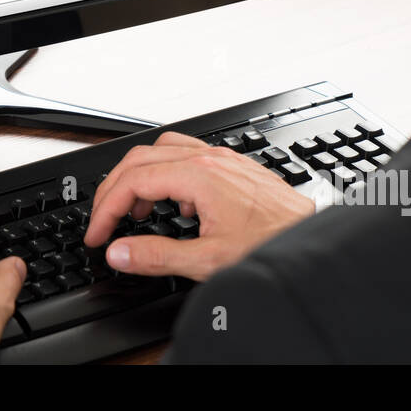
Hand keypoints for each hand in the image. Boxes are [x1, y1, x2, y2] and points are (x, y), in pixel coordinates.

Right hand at [83, 132, 314, 280]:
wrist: (312, 238)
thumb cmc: (273, 244)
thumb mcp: (209, 260)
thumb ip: (157, 256)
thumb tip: (118, 252)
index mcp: (199, 176)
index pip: (133, 182)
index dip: (106, 208)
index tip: (97, 233)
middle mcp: (209, 159)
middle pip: (141, 159)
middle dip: (115, 189)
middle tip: (103, 219)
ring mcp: (222, 159)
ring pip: (163, 150)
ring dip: (140, 177)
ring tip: (133, 210)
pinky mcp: (233, 166)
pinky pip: (188, 155)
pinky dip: (167, 174)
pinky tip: (176, 204)